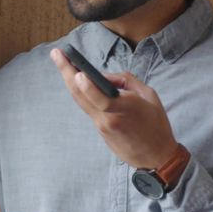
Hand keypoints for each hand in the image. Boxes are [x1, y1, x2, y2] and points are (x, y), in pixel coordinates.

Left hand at [50, 48, 178, 168]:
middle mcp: (109, 119)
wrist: (155, 157)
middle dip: (66, 72)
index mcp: (126, 109)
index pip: (102, 100)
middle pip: (81, 95)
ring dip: (69, 80)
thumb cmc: (156, 124)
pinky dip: (81, 92)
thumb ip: (126, 81)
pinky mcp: (99, 131)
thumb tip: (103, 76)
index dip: (88, 87)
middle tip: (56, 54)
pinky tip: (75, 80)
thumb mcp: (149, 96)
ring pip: (81, 101)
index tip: (78, 72)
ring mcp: (101, 126)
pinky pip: (88, 107)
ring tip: (62, 62)